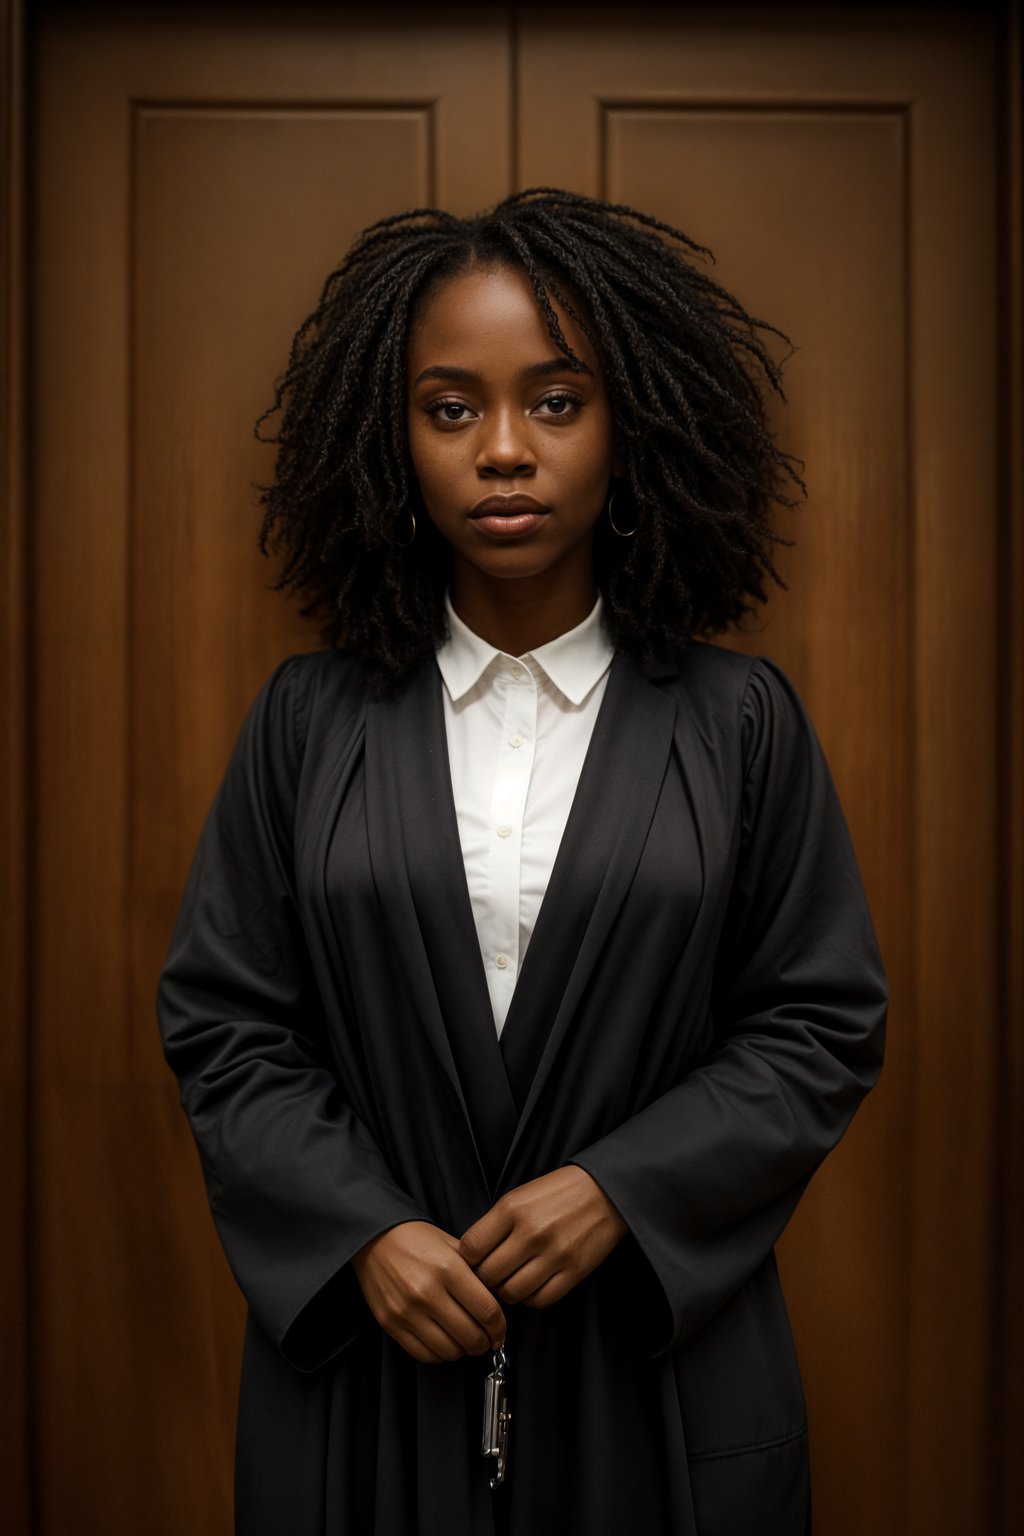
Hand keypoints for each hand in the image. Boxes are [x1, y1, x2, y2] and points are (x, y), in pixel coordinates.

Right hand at [352, 1221, 505, 1364]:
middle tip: (486, 1339)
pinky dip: (440, 1355)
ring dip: (463, 1351)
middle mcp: (427, 1292)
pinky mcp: (390, 1324)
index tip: (500, 1331)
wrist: (374, 1238)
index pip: (486, 1311)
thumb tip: (498, 1303)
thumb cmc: (416, 1239)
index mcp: (448, 1268)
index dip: (499, 1327)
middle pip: (470, 1335)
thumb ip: (476, 1271)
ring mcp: (407, 1311)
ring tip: (465, 1341)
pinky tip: (444, 1342)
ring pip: (449, 1350)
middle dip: (484, 1342)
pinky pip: (423, 1354)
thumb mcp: (452, 1244)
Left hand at [459, 1166, 627, 1310]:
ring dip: (506, 1291)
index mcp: (512, 1208)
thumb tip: (471, 1258)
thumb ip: (494, 1225)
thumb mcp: (519, 1196)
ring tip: (511, 1281)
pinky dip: (530, 1297)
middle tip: (490, 1276)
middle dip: (484, 1280)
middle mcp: (531, 1232)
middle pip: (488, 1275)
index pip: (471, 1249)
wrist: (604, 1191)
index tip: (473, 1262)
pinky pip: (539, 1300)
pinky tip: (531, 1284)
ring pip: (512, 1293)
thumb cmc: (556, 1193)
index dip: (467, 1260)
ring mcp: (554, 1254)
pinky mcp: (574, 1272)